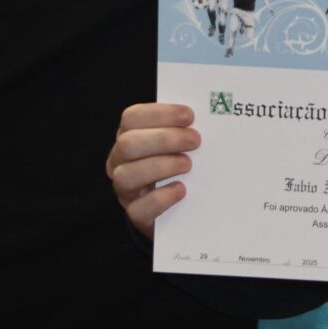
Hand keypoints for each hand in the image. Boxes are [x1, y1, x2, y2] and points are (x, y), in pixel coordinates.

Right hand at [109, 102, 200, 236]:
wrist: (174, 210)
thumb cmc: (176, 166)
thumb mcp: (175, 144)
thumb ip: (182, 131)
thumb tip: (208, 119)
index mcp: (128, 136)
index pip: (132, 118)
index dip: (160, 114)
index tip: (189, 116)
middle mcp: (120, 161)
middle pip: (127, 144)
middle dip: (164, 139)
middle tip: (195, 140)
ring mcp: (125, 189)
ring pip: (127, 175)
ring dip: (161, 166)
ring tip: (188, 165)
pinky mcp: (135, 214)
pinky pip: (139, 208)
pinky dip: (161, 198)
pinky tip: (181, 189)